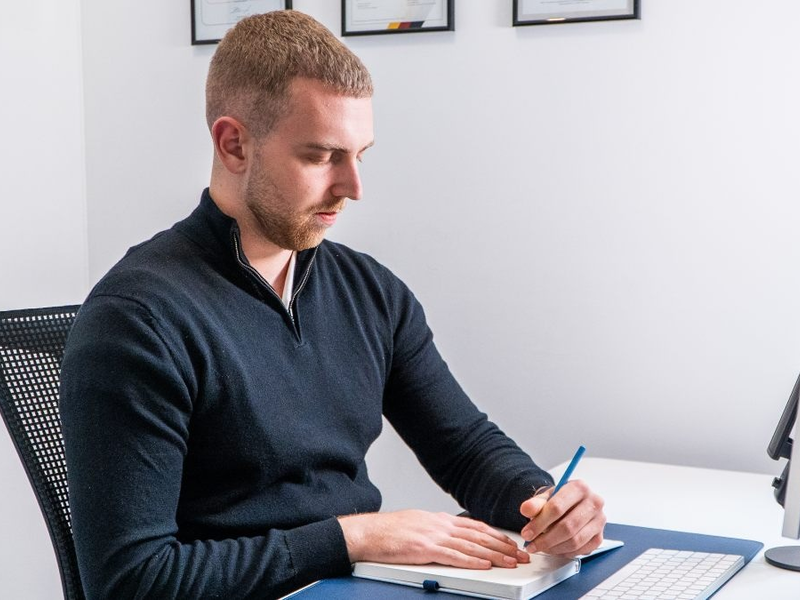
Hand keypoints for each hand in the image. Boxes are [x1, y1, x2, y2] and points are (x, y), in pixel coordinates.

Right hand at [338, 510, 529, 568]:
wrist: (369, 532)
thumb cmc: (389, 531)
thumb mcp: (419, 524)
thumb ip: (438, 531)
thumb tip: (454, 539)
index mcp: (440, 519)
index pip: (476, 526)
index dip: (496, 535)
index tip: (512, 542)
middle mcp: (441, 525)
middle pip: (479, 536)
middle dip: (503, 546)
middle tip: (521, 554)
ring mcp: (434, 536)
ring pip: (472, 546)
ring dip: (494, 555)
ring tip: (511, 562)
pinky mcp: (425, 549)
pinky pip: (454, 556)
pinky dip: (472, 561)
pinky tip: (485, 565)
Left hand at [519, 480, 605, 556]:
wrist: (571, 504)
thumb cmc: (558, 500)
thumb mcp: (545, 497)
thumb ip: (535, 504)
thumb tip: (526, 510)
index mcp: (579, 487)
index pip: (557, 507)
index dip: (540, 523)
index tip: (526, 533)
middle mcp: (594, 502)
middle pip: (567, 526)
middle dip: (546, 539)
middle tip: (531, 545)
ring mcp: (599, 521)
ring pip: (575, 541)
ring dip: (554, 548)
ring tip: (540, 548)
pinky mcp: (600, 536)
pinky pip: (581, 549)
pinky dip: (565, 552)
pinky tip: (554, 549)